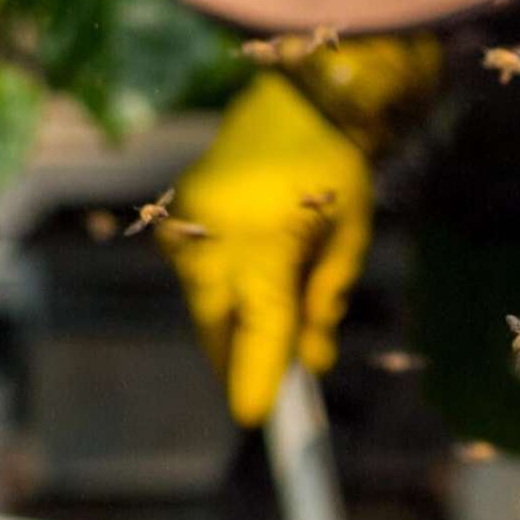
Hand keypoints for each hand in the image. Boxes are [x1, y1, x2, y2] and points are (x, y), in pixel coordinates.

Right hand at [162, 72, 378, 426]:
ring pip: (203, 302)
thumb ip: (325, 297)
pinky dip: (221, 292)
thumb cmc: (331, 167)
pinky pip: (195, 276)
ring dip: (231, 323)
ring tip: (267, 324)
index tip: (252, 416)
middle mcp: (213, 236)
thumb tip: (313, 358)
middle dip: (236, 358)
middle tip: (262, 395)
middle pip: (217, 321)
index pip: (260, 322)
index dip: (256, 372)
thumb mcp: (347, 233)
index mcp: (262, 238)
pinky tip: (249, 280)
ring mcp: (185, 227)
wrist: (286, 103)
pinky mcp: (173, 221)